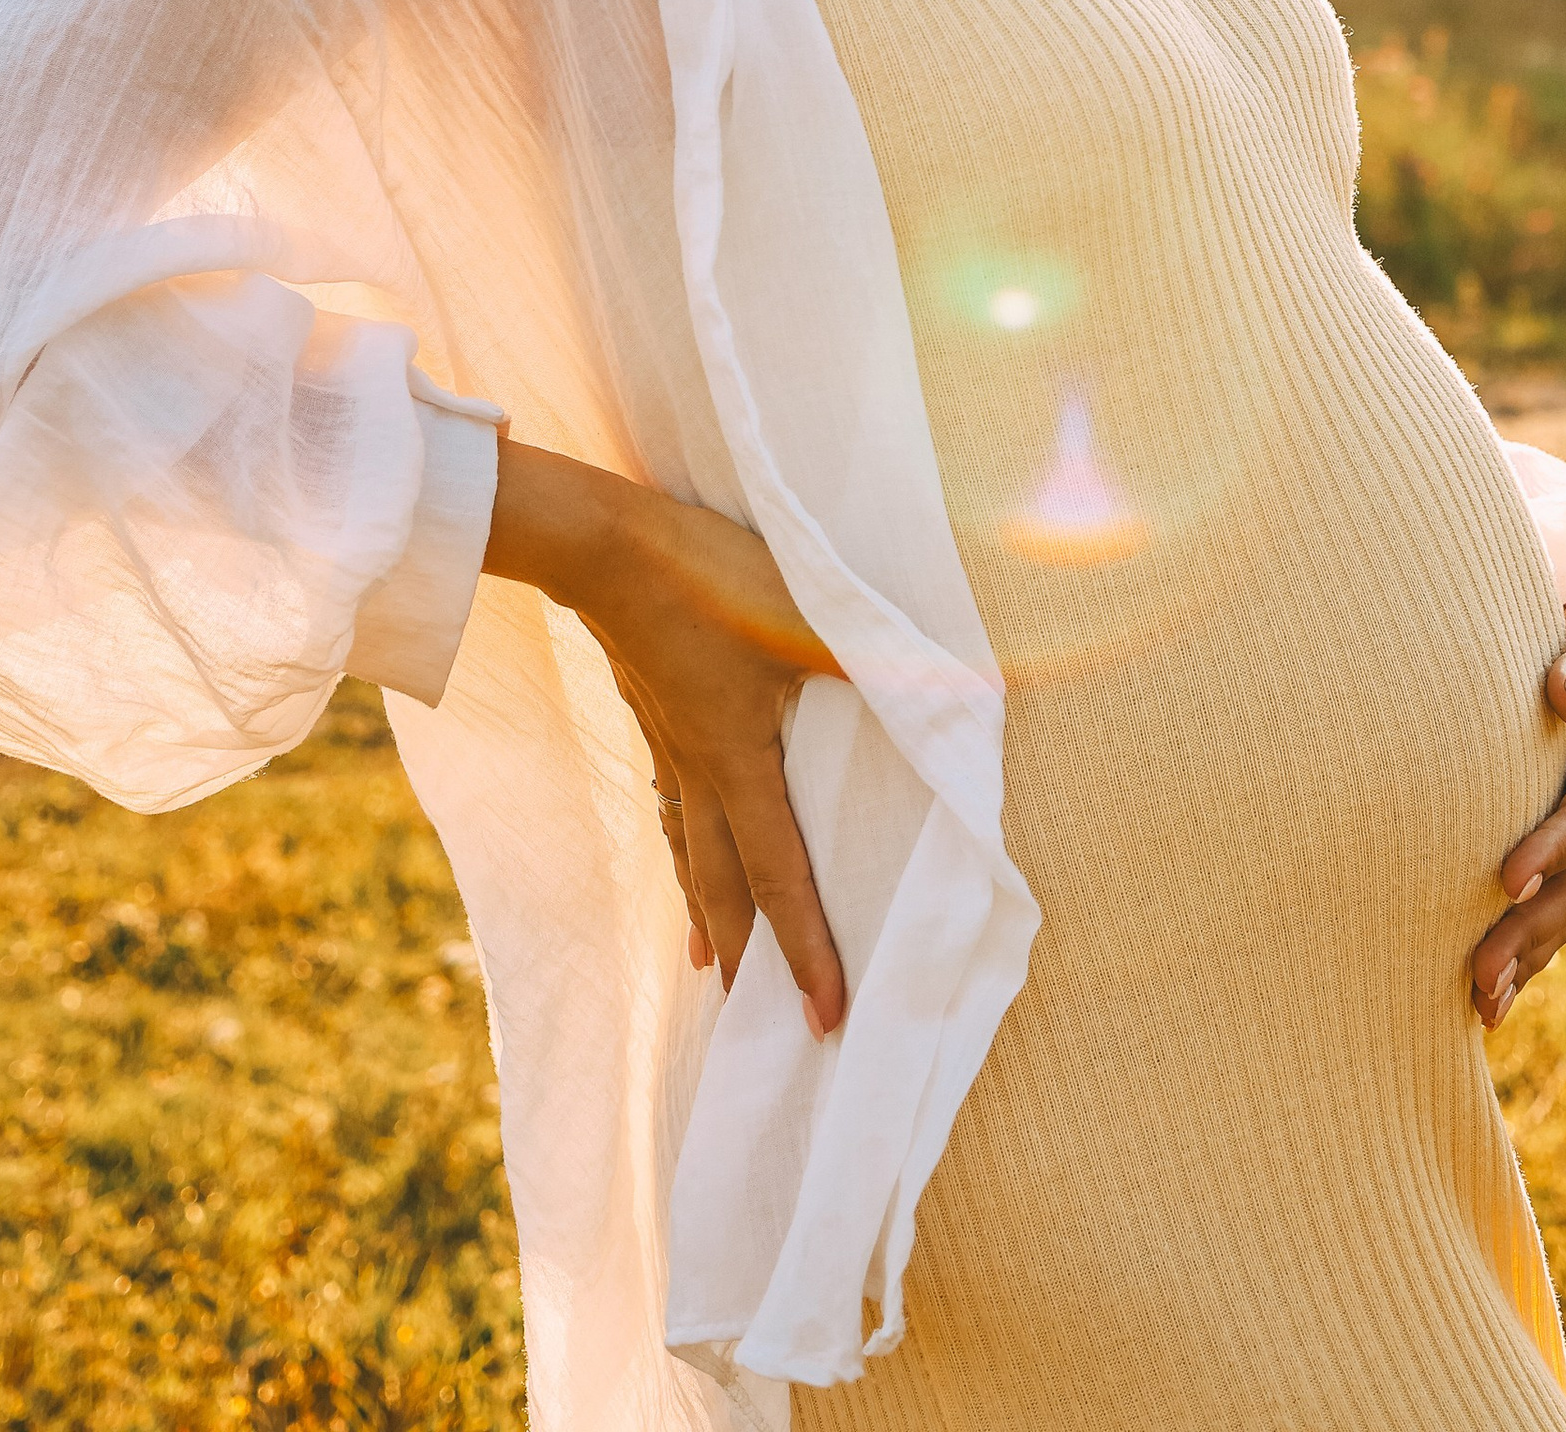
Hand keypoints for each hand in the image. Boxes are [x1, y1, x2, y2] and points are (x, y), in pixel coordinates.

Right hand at [485, 440, 848, 1031]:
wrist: (602, 543)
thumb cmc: (710, 579)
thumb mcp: (807, 616)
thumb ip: (882, 658)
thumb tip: (963, 688)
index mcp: (738, 763)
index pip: (780, 876)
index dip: (805, 950)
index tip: (820, 1018)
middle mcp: (699, 769)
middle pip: (722, 884)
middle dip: (747, 955)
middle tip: (753, 1021)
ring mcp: (668, 740)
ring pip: (688, 846)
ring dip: (705, 907)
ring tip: (708, 959)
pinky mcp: (650, 706)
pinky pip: (670, 798)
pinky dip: (680, 839)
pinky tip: (679, 826)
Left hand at [1471, 592, 1565, 1032]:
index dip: (1554, 848)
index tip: (1508, 878)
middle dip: (1530, 932)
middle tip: (1481, 974)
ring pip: (1562, 915)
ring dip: (1524, 961)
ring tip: (1480, 1005)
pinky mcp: (1562, 857)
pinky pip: (1546, 915)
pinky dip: (1522, 959)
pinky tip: (1483, 1004)